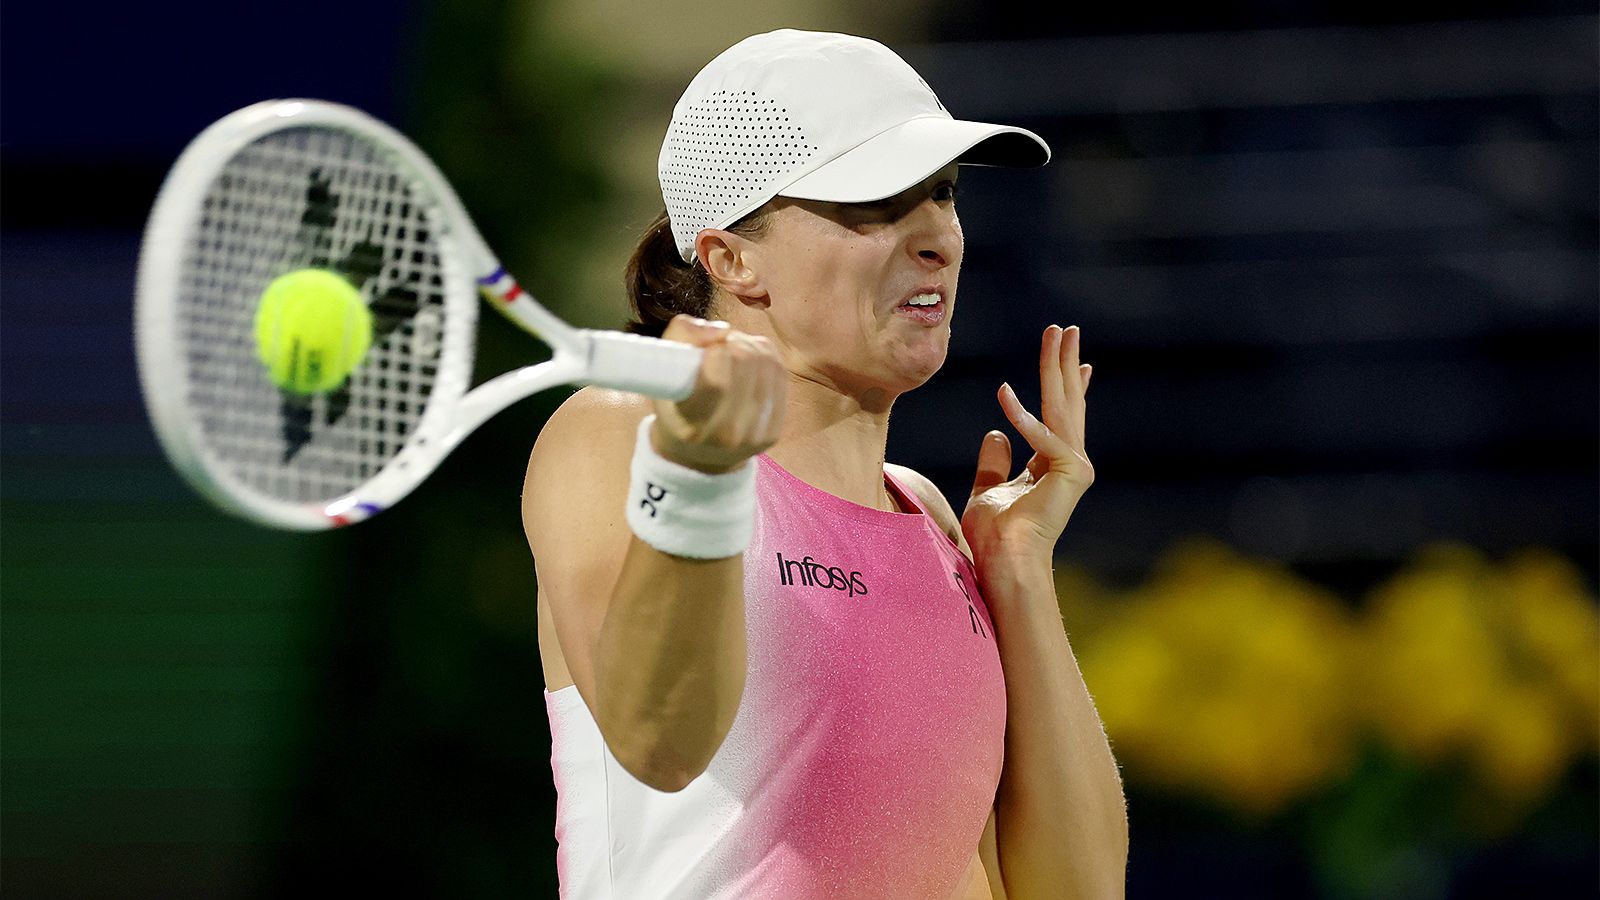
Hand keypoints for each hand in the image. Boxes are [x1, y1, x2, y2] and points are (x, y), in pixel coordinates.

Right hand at [651, 314, 786, 473]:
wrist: (699, 456)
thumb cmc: (676, 406)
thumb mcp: (660, 374)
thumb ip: (681, 336)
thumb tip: (721, 331)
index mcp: (692, 428)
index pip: (716, 381)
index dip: (714, 350)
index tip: (707, 347)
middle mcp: (727, 436)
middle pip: (745, 362)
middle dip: (732, 342)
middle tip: (719, 346)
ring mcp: (754, 435)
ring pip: (765, 364)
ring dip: (749, 346)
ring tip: (733, 352)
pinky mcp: (774, 431)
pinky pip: (779, 374)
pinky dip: (765, 357)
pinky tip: (751, 361)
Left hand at [962, 324, 1093, 569]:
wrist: (1005, 563)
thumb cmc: (995, 536)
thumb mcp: (988, 490)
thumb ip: (993, 463)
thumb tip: (994, 433)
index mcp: (1052, 467)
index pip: (1062, 418)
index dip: (1068, 387)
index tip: (1078, 361)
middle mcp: (1069, 463)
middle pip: (1066, 404)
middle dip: (1065, 364)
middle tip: (1066, 330)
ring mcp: (1074, 467)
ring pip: (1062, 407)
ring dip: (1057, 369)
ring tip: (1057, 335)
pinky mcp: (1071, 473)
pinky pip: (1044, 436)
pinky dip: (1023, 416)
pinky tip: (1004, 393)